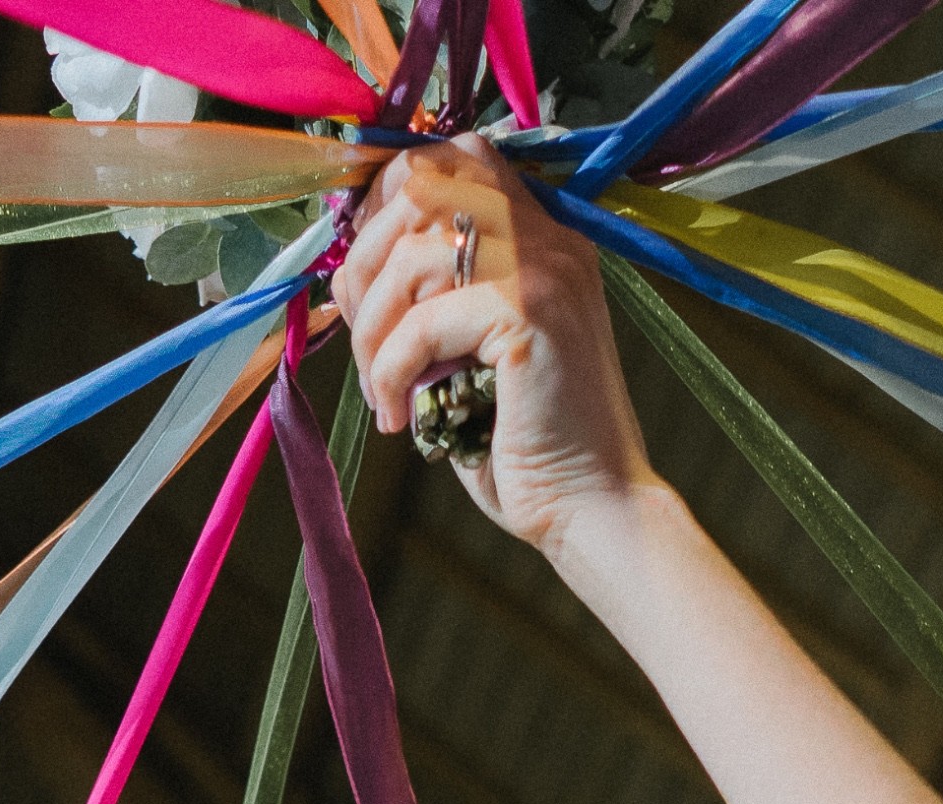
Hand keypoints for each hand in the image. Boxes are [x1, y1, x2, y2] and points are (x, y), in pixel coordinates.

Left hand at [327, 140, 657, 562]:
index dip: (388, 200)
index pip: (455, 156)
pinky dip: (392, 369)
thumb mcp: (471, 353)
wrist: (592, 509)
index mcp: (541, 238)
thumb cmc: (525, 443)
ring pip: (413, 252)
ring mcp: (544, 271)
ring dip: (373, 326)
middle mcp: (548, 239)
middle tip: (360, 332)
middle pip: (422, 184)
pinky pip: (423, 320)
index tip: (366, 277)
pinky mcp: (529, 316)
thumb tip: (350, 273)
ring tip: (382, 388)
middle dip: (365, 258)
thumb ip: (434, 297)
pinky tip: (400, 415)